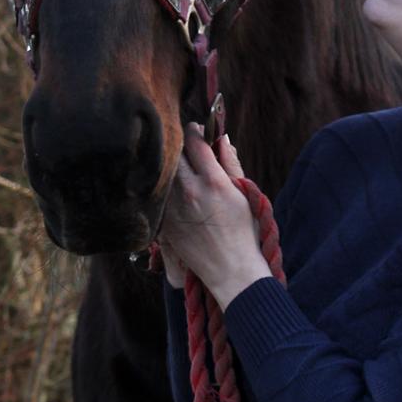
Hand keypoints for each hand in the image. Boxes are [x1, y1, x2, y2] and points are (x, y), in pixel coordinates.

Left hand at [157, 125, 271, 308]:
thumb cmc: (244, 232)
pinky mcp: (163, 223)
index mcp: (212, 181)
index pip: (194, 140)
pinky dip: (164, 190)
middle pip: (173, 152)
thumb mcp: (243, 193)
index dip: (196, 131)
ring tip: (182, 173)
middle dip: (180, 146)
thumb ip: (231, 163)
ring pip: (162, 173)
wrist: (230, 269)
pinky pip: (157, 196)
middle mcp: (188, 191)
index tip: (198, 132)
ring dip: (171, 167)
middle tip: (188, 151)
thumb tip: (222, 138)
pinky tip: (176, 195)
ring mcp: (172, 208)